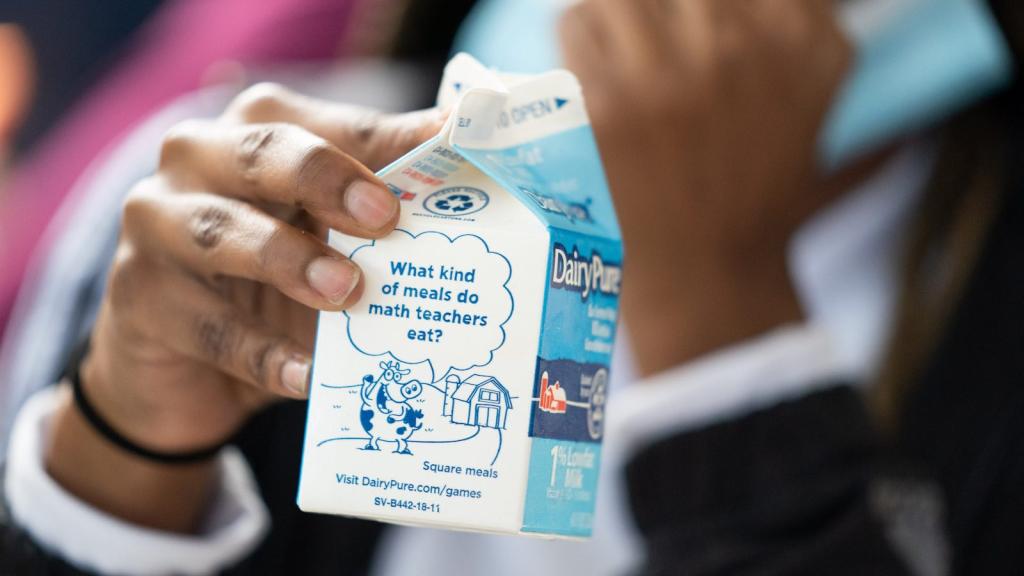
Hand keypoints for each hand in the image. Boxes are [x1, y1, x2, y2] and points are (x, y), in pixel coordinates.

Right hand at [46, 84, 441, 529]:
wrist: (182, 366)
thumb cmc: (271, 283)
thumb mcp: (325, 238)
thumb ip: (380, 205)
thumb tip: (468, 165)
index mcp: (254, 129)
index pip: (326, 125)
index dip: (386, 140)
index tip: (446, 150)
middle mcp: (196, 159)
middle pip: (262, 153)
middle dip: (327, 179)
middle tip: (386, 218)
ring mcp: (156, 224)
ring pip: (221, 232)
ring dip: (289, 261)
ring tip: (348, 294)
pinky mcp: (138, 296)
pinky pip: (208, 326)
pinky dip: (263, 354)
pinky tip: (307, 376)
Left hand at [560, 0, 852, 374]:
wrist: (709, 282)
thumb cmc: (763, 206)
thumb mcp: (824, 121)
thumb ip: (826, 51)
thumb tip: (836, 12)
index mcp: (796, 39)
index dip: (709, 11)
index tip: (697, 33)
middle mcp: (732, 44)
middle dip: (661, 15)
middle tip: (653, 51)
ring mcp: (663, 75)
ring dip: (611, 21)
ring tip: (615, 61)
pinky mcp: (605, 105)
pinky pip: (574, 27)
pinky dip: (578, 47)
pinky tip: (592, 84)